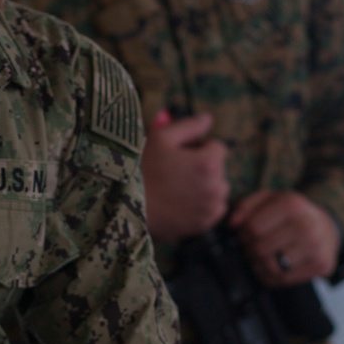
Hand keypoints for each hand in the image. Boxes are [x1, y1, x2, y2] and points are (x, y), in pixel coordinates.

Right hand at [142, 110, 229, 240]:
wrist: (124, 205)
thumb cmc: (141, 168)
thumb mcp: (161, 137)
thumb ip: (189, 126)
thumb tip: (209, 119)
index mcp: (209, 163)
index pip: (217, 147)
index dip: (199, 147)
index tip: (179, 153)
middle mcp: (215, 187)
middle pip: (218, 169)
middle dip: (203, 166)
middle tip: (175, 170)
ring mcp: (210, 208)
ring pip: (218, 189)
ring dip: (206, 185)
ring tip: (178, 187)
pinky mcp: (203, 225)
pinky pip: (213, 210)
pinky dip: (203, 205)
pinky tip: (182, 201)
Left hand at [229, 189, 340, 286]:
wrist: (327, 228)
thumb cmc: (291, 214)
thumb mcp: (270, 200)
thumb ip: (246, 206)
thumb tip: (232, 223)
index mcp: (291, 204)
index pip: (253, 227)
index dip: (244, 233)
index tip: (247, 234)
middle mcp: (306, 224)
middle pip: (261, 248)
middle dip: (251, 250)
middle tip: (254, 247)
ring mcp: (316, 246)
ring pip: (272, 267)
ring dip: (260, 265)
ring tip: (262, 257)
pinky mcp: (321, 265)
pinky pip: (285, 280)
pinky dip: (272, 277)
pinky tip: (274, 267)